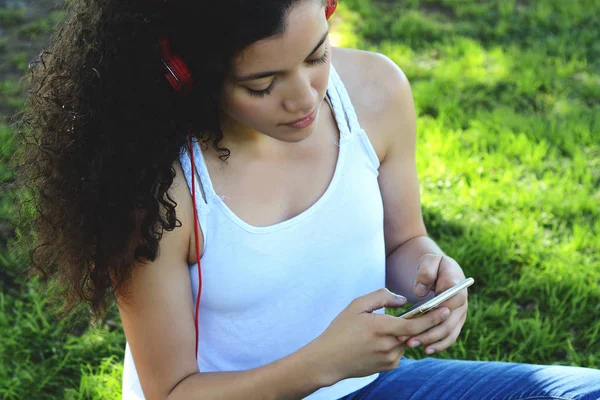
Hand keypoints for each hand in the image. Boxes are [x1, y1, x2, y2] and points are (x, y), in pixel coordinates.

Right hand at [311, 288, 450, 384]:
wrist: (328, 359)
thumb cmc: (340, 329)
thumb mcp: (357, 305)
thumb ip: (381, 297)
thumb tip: (403, 300)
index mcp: (382, 329)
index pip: (415, 324)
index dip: (433, 317)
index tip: (445, 309)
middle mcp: (389, 346)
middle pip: (415, 333)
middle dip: (423, 323)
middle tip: (431, 311)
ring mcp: (389, 359)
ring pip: (407, 341)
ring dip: (406, 332)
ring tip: (393, 323)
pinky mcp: (387, 367)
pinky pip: (400, 351)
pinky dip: (397, 342)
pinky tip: (381, 338)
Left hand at [402, 254, 468, 354]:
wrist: (439, 271)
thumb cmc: (433, 265)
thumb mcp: (429, 260)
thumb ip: (425, 271)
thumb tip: (420, 291)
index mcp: (457, 284)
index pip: (453, 300)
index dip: (439, 310)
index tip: (421, 316)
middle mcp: (462, 302)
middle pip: (449, 321)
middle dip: (429, 331)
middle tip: (409, 337)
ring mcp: (459, 314)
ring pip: (448, 332)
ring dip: (431, 341)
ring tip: (411, 344)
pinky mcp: (454, 323)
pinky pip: (449, 337)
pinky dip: (438, 345)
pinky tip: (424, 350)